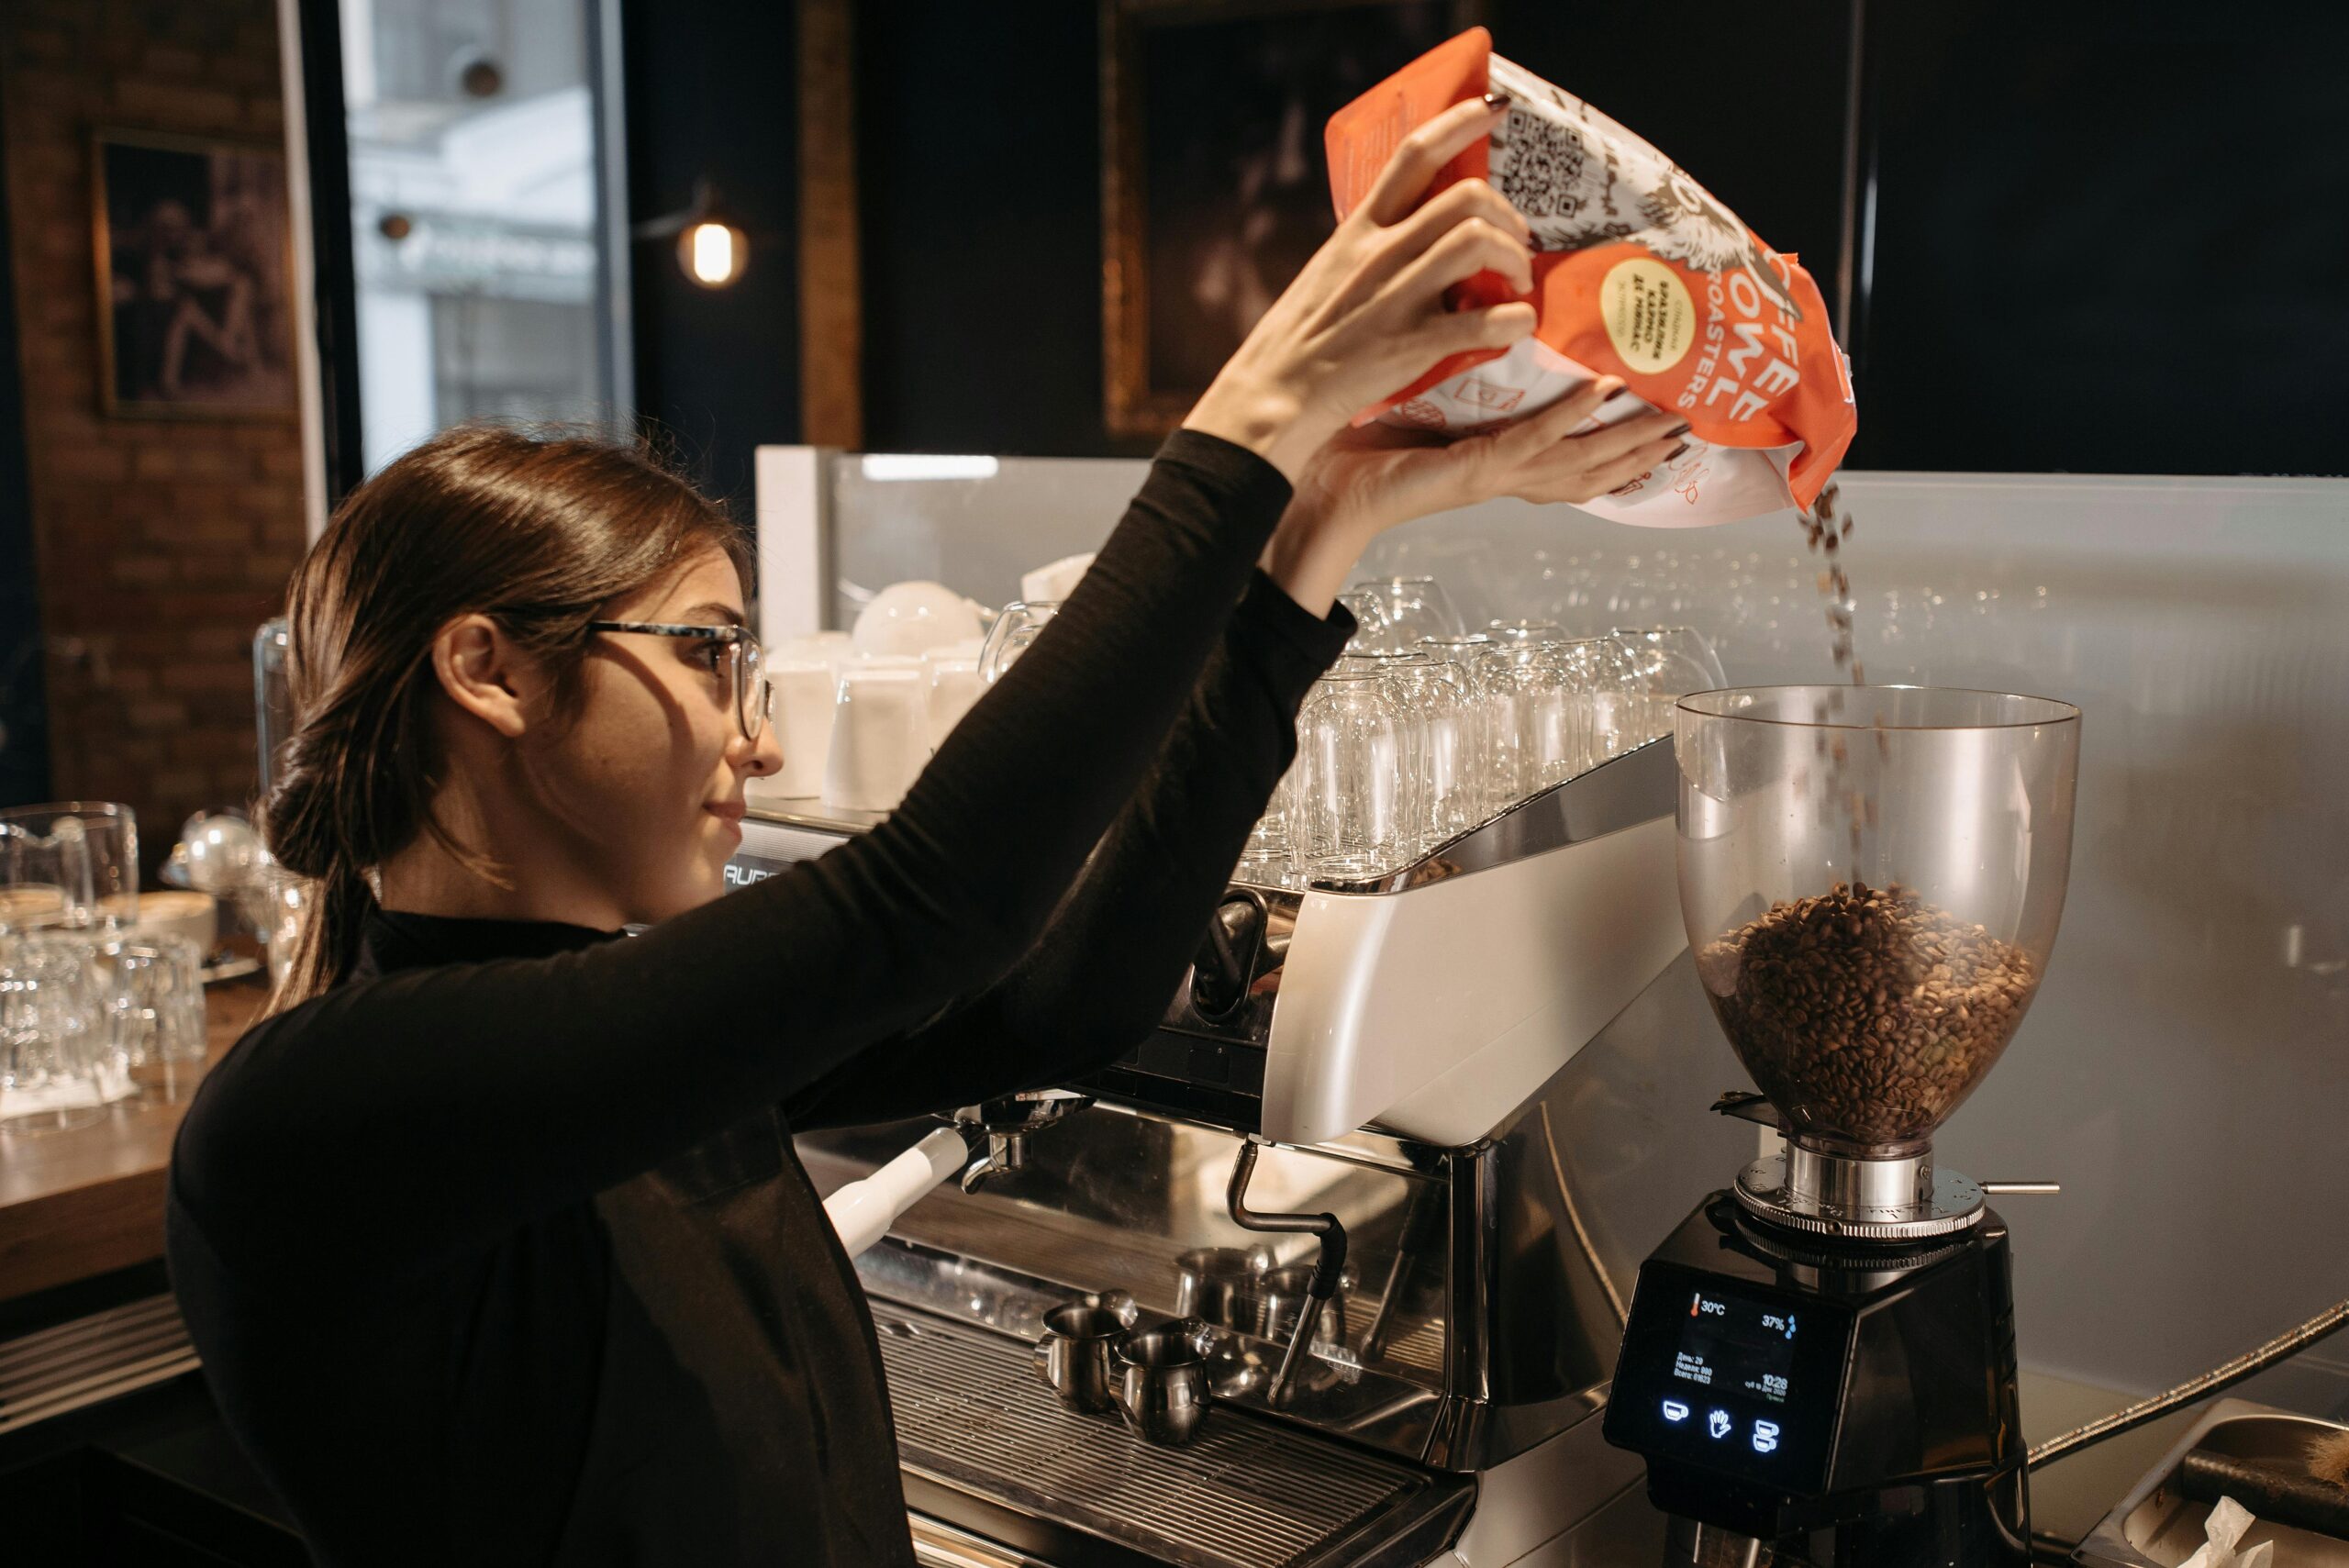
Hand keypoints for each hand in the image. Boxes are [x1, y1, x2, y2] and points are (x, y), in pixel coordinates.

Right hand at [1183, 95, 1536, 482]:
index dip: (1459, 121)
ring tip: (1516, 282)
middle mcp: (1380, 254)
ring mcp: (1397, 298)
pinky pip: (1483, 320)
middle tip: (1516, 241)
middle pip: (1465, 197)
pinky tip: (1518, 326)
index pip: (1413, 155)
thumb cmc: (1301, 338)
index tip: (1494, 107)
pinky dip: (1515, 319)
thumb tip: (1413, 234)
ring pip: (1477, 243)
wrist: (1275, 394)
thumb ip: (1371, 248)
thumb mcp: (1328, 272)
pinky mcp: (1411, 345)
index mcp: (1358, 231)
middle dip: (1507, 214)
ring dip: (1514, 258)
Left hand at [1260, 379, 1692, 615]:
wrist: (1318, 497)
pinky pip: (1533, 441)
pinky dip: (1570, 416)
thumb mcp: (1416, 412)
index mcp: (1494, 465)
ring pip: (1578, 461)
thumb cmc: (1355, 456)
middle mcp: (1502, 476)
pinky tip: (1602, 393)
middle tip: (1691, 429)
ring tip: (1670, 418)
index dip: (1614, 446)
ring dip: (1626, 439)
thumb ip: (1448, 386)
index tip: (1654, 425)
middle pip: (1591, 471)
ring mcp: (1492, 475)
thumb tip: (1460, 331)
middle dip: (1641, 452)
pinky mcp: (1473, 468)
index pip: (1568, 458)